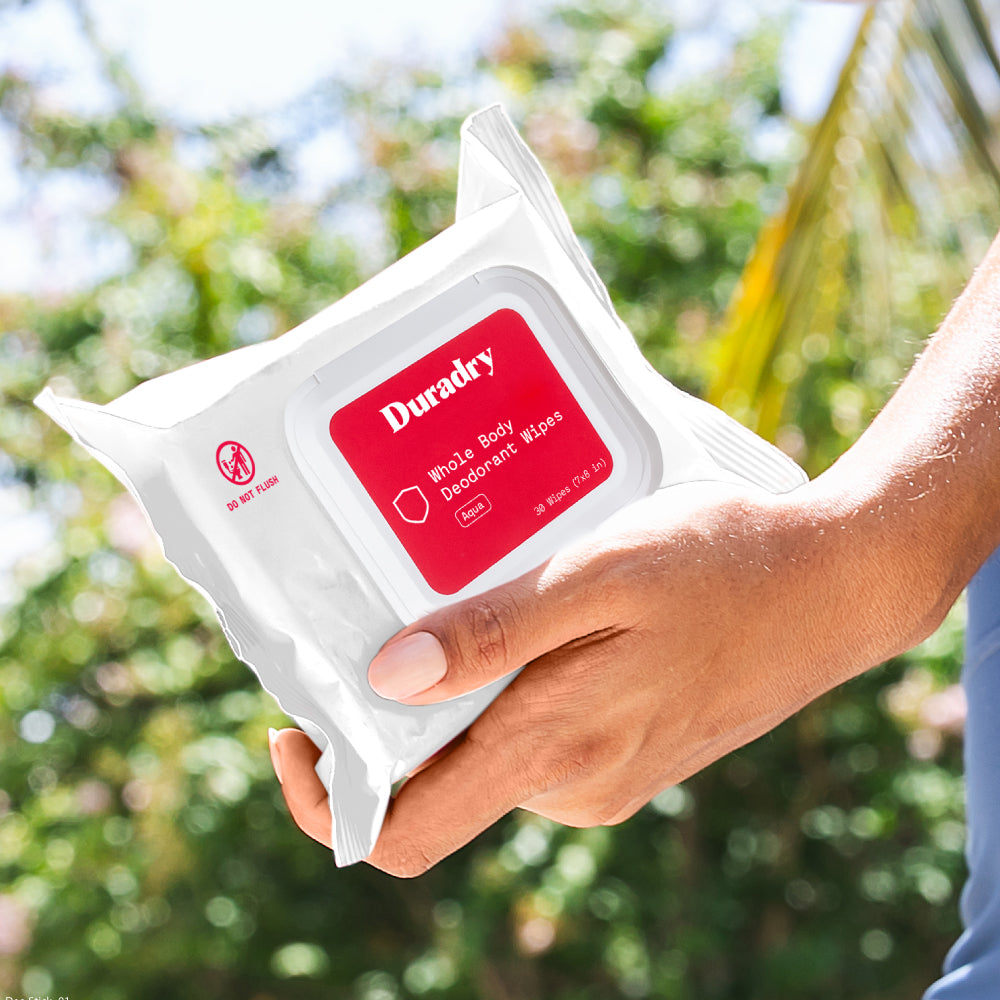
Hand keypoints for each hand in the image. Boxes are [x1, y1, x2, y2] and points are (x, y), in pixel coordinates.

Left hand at [269, 478, 931, 875]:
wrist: (835, 587)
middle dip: (390, 720)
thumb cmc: (724, 565)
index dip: (332, 801)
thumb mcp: (603, 578)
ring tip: (466, 596)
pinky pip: (541, 732)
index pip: (408, 832)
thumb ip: (495, 634)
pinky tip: (533, 613)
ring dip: (460, 688)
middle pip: (439, 782)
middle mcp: (573, 781)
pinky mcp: (631, 749)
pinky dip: (515, 685)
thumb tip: (386, 678)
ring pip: (491, 749)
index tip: (297, 730)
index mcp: (554, 747)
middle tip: (378, 620)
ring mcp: (606, 772)